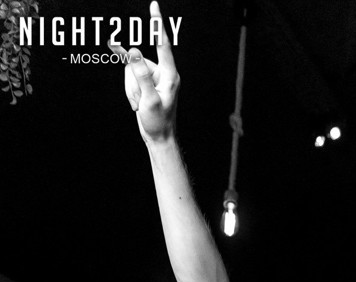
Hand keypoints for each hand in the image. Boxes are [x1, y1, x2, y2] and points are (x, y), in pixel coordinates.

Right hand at [110, 1, 178, 142]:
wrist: (158, 138)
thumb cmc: (159, 122)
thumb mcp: (149, 99)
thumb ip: (141, 75)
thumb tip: (134, 52)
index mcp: (170, 75)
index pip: (162, 44)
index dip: (157, 24)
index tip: (154, 5)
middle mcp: (162, 74)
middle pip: (137, 62)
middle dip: (133, 83)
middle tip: (139, 102)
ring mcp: (152, 79)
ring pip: (130, 72)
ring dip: (131, 90)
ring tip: (140, 105)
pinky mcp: (145, 84)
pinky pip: (129, 80)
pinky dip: (130, 93)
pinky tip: (137, 105)